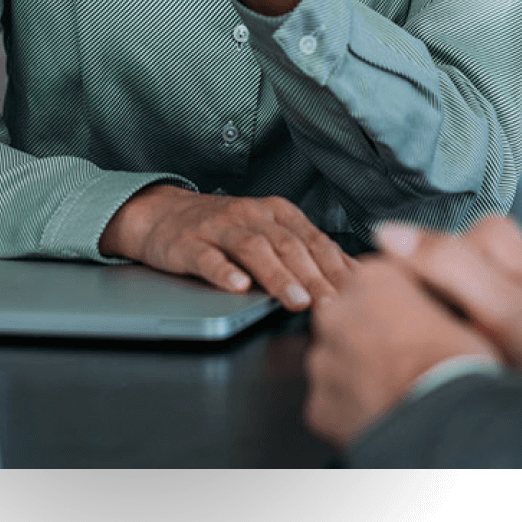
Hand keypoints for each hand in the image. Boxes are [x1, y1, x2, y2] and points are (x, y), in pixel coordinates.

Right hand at [98, 182, 357, 311]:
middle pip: (290, 246)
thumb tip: (349, 281)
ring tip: (296, 301)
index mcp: (278, 213)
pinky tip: (238, 287)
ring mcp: (220, 228)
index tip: (361, 296)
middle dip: (316, 279)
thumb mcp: (267, 232)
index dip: (339, 269)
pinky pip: (208, 257)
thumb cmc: (223, 230)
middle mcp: (253, 216)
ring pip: (255, 250)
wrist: (161, 214)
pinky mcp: (189, 243)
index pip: (316, 241)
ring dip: (279, 276)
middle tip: (336, 308)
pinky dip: (224, 272)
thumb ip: (302, 252)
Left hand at [304, 256, 503, 447]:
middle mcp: (338, 314)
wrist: (448, 427)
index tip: (412, 322)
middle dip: (364, 332)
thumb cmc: (460, 367)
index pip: (372, 280)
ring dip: (356, 371)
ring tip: (394, 389)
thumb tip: (426, 301)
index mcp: (373, 279)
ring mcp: (323, 362)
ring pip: (334, 360)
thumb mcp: (461, 308)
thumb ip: (428, 295)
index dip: (394, 303)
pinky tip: (381, 413)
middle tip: (401, 357)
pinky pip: (331, 402)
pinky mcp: (318, 405)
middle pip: (344, 316)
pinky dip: (350, 408)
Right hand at [373, 214, 521, 383]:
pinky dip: (450, 335)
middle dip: (426, 313)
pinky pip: (445, 312)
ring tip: (470, 350)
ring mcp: (486, 270)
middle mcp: (485, 243)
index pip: (407, 253)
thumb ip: (449, 264)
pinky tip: (471, 353)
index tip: (434, 329)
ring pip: (428, 297)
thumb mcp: (504, 309)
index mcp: (487, 230)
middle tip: (460, 344)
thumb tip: (386, 232)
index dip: (408, 297)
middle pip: (418, 275)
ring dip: (438, 327)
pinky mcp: (486, 297)